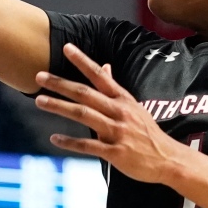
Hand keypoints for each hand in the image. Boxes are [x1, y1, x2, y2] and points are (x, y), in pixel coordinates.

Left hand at [34, 43, 189, 184]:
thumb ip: (114, 88)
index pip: (100, 76)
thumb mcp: (134, 107)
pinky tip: (54, 138)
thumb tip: (105, 66)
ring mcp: (117, 132)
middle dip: (61, 84)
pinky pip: (88, 145)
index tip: (66, 48)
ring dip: (59, 106)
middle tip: (39, 76)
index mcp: (123, 99)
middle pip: (86, 94)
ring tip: (39, 101)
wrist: (167, 159)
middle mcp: (119, 112)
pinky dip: (69, 142)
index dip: (83, 61)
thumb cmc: (147, 133)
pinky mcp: (115, 152)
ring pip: (84, 115)